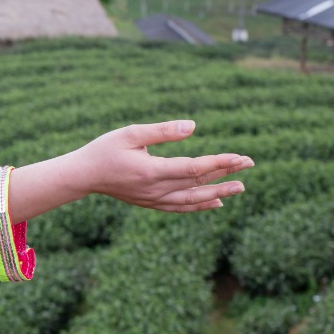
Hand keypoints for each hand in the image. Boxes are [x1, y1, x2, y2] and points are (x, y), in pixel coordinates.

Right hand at [70, 122, 251, 212]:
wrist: (83, 176)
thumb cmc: (104, 150)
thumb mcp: (130, 133)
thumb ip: (162, 131)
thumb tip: (193, 126)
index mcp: (150, 171)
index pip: (193, 168)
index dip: (219, 162)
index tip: (240, 157)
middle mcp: (155, 189)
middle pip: (198, 183)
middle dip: (226, 173)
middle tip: (250, 164)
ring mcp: (153, 199)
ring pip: (193, 199)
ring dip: (218, 192)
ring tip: (241, 187)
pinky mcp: (150, 203)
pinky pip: (181, 207)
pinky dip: (200, 205)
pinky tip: (216, 202)